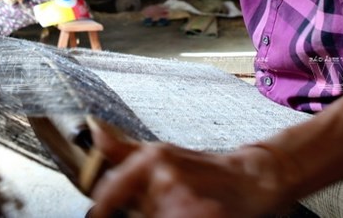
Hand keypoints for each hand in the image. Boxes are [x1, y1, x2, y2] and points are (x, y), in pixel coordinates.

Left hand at [87, 120, 295, 217]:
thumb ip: (122, 150)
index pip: (109, 191)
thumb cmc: (200, 169)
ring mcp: (183, 199)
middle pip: (132, 213)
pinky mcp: (201, 216)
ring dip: (163, 217)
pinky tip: (192, 214)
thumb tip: (94, 133)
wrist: (249, 179)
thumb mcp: (160, 155)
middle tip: (161, 207)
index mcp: (151, 158)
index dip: (102, 208)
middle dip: (143, 213)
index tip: (98, 215)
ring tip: (180, 209)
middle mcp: (164, 176)